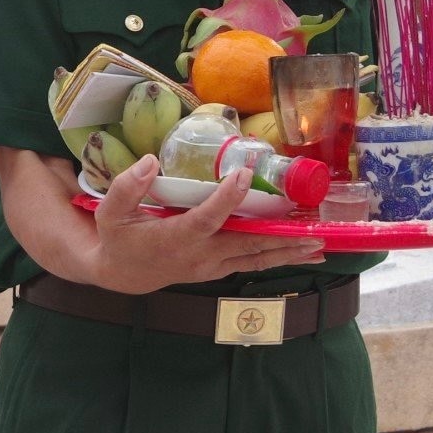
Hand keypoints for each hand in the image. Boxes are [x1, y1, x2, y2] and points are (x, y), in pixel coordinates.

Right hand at [78, 154, 325, 294]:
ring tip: (320, 245)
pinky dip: (280, 257)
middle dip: (280, 236)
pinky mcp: (220, 268)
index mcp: (175, 238)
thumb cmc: (120, 237)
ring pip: (256, 257)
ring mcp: (213, 265)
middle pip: (246, 244)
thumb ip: (127, 186)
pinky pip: (254, 262)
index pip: (206, 218)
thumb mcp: (112, 212)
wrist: (125, 273)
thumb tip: (150, 160)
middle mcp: (200, 255)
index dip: (226, 199)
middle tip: (312, 229)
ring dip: (289, 251)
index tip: (245, 174)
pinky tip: (305, 252)